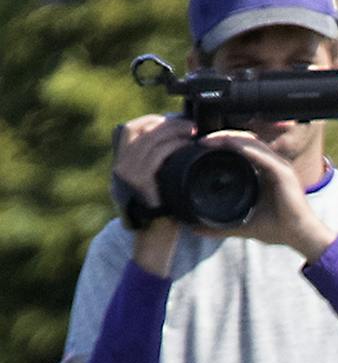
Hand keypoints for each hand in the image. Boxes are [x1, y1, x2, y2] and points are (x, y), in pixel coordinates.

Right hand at [111, 115, 192, 273]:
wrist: (156, 243)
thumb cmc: (164, 216)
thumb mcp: (157, 187)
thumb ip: (157, 168)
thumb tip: (174, 145)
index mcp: (121, 165)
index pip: (128, 130)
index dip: (150, 120)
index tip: (173, 119)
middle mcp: (119, 168)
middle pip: (137, 129)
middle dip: (164, 122)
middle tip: (188, 123)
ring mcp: (126, 175)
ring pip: (146, 139)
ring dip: (172, 131)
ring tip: (192, 131)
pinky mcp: (139, 183)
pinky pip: (154, 156)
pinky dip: (172, 146)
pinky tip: (186, 144)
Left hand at [196, 133, 335, 258]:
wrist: (302, 237)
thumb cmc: (278, 229)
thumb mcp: (242, 224)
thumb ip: (219, 225)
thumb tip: (194, 229)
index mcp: (264, 172)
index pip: (240, 149)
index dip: (220, 144)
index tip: (198, 147)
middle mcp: (273, 165)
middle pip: (243, 141)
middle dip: (220, 136)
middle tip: (198, 139)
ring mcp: (279, 166)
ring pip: (250, 143)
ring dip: (228, 138)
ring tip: (208, 140)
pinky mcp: (283, 172)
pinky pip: (261, 155)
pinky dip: (243, 148)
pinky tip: (228, 145)